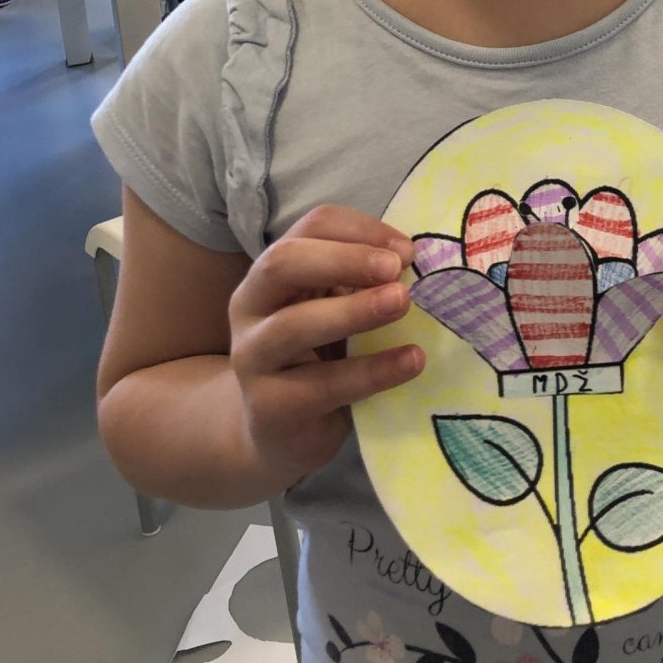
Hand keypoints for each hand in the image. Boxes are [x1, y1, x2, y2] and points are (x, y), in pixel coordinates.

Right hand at [227, 205, 423, 487]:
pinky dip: (371, 371)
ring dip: (353, 310)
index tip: (406, 250)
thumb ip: (362, 282)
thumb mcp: (334, 308)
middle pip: (283, 263)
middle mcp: (249, 306)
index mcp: (271, 271)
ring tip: (402, 303)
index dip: (360, 230)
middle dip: (344, 259)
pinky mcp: (269, 409)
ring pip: (292, 326)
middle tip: (396, 268)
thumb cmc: (317, 357)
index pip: (311, 228)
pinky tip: (411, 360)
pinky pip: (322, 386)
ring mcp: (252, 358)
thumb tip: (413, 259)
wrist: (277, 433)